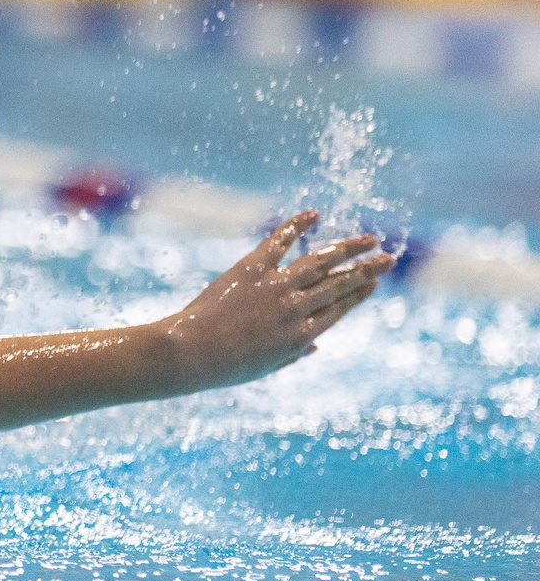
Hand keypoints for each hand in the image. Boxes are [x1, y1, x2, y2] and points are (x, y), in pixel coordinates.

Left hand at [164, 211, 392, 388]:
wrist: (190, 352)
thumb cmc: (224, 366)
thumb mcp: (265, 366)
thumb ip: (293, 354)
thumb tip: (317, 347)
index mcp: (302, 336)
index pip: (340, 309)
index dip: (359, 294)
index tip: (375, 282)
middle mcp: (295, 309)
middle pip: (339, 284)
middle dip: (367, 270)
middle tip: (390, 258)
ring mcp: (275, 287)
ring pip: (320, 262)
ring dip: (348, 249)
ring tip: (369, 239)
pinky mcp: (251, 269)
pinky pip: (279, 242)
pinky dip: (296, 226)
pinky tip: (314, 214)